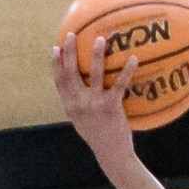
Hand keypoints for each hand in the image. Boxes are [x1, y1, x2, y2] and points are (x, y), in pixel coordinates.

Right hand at [50, 37, 136, 158]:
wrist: (110, 153)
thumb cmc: (97, 134)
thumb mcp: (80, 120)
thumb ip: (76, 103)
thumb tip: (77, 87)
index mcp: (69, 106)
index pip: (59, 81)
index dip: (56, 64)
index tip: (56, 47)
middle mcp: (78, 103)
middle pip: (71, 73)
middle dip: (69, 52)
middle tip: (72, 35)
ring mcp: (93, 104)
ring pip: (94, 74)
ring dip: (96, 55)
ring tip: (100, 39)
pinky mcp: (110, 107)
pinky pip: (119, 84)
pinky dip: (126, 70)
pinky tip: (133, 58)